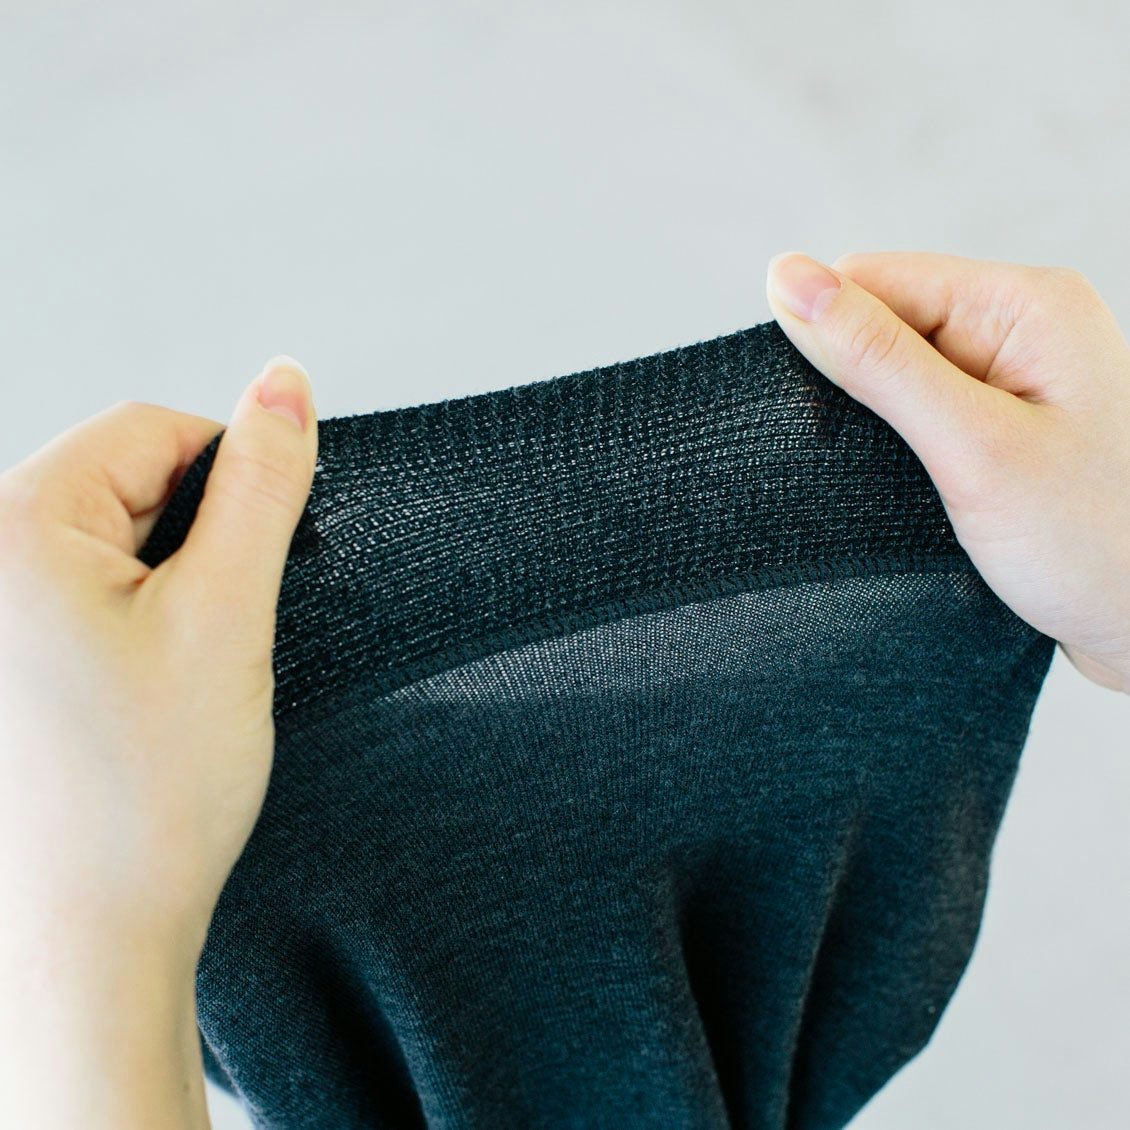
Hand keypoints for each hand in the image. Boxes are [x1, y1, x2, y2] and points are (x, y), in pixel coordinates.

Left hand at [0, 356, 316, 1125]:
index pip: (150, 431)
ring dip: (169, 586)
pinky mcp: (6, 658)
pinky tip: (147, 693)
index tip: (256, 570)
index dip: (230, 480)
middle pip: (124, 481)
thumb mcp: (228, 617)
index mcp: (12, 527)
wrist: (86, 939)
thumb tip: (284, 379)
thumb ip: (262, 485)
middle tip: (213, 639)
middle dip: (195, 540)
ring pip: (109, 540)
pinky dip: (138, 622)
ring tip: (177, 677)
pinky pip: (83, 592)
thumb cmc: (149, 791)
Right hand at [766, 250, 1129, 694]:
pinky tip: (914, 490)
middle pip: (882, 323)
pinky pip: (917, 411)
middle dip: (856, 388)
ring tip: (910, 484)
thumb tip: (786, 278)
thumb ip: (876, 360)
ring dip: (876, 427)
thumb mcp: (972, 447)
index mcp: (1026, 302)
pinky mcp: (1001, 420)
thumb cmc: (1091, 544)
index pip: (873, 280)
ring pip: (892, 372)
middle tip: (888, 464)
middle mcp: (1021, 325)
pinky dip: (897, 449)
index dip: (832, 342)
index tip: (838, 421)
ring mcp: (1013, 374)